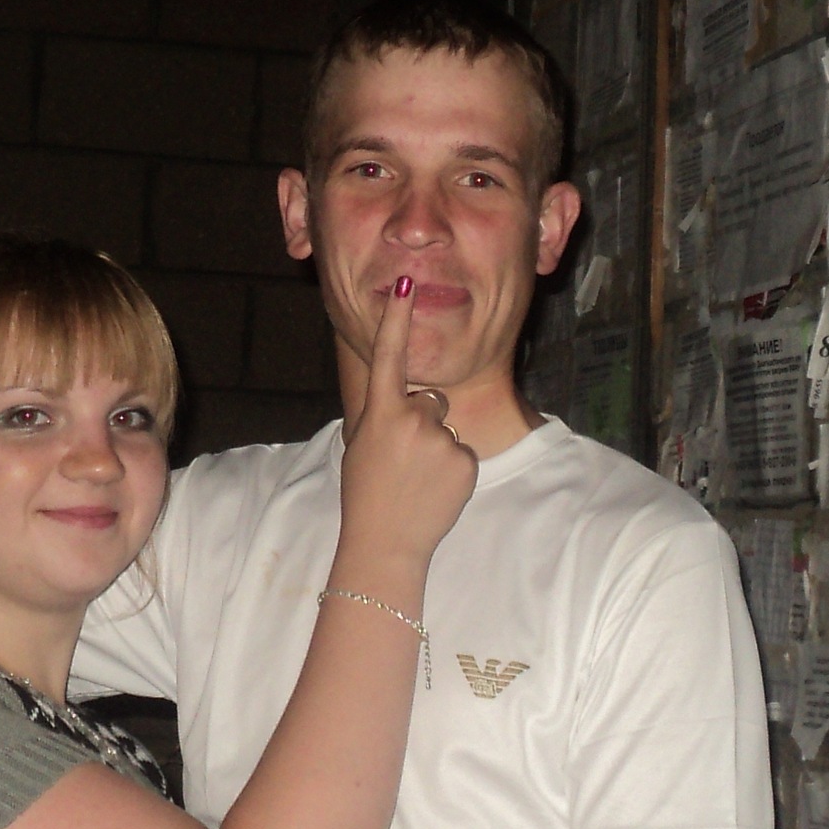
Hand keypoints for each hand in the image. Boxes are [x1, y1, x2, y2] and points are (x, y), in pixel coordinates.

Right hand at [338, 275, 477, 569]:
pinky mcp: (466, 461)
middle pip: (430, 399)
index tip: (407, 285)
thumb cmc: (367, 493)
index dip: (397, 318)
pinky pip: (463, 451)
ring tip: (417, 479)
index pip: (388, 355)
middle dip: (422, 421)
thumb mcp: (362, 445)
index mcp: (379, 413)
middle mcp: (412, 419)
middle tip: (404, 459)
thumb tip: (409, 399)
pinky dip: (452, 468)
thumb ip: (385, 414)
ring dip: (436, 447)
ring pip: (447, 427)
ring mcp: (441, 440)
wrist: (384, 543)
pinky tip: (434, 489)